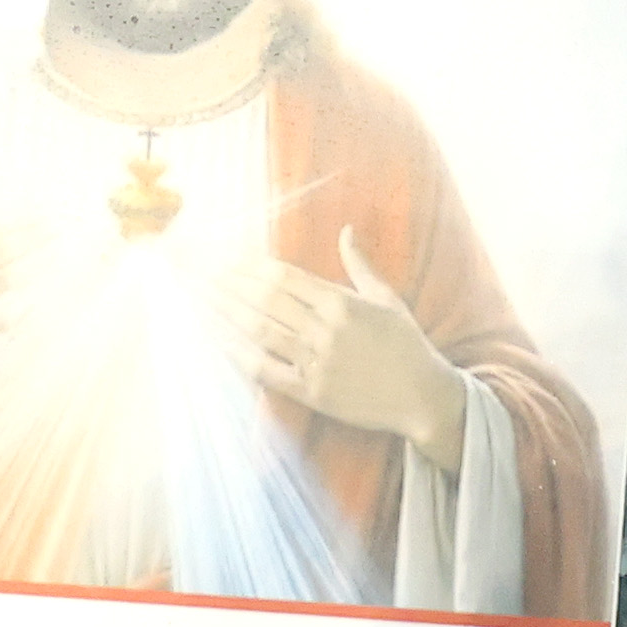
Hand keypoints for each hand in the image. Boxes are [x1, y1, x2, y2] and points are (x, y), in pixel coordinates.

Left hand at [220, 229, 465, 464]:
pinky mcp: (312, 393)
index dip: (252, 266)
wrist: (422, 396)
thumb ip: (360, 265)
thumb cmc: (406, 344)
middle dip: (231, 284)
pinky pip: (268, 372)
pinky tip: (220, 341)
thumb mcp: (387, 298)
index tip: (228, 258)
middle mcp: (326, 330)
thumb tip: (346, 230)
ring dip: (228, 312)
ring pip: (262, 331)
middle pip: (266, 300)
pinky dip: (242, 356)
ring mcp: (317, 363)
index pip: (285, 277)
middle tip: (204, 272)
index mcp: (342, 303)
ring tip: (204, 298)